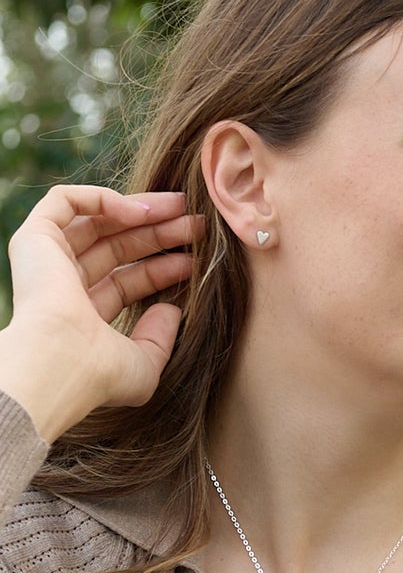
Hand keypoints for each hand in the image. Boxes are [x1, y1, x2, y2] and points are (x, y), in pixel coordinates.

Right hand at [2, 186, 201, 440]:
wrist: (63, 362)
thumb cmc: (102, 374)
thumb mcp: (145, 364)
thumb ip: (160, 339)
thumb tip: (173, 310)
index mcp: (85, 316)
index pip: (129, 281)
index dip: (164, 267)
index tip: (199, 259)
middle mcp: (63, 286)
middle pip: (118, 247)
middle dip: (160, 232)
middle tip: (198, 223)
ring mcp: (47, 261)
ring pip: (98, 221)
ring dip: (142, 211)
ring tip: (183, 208)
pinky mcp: (34, 238)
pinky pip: (65, 201)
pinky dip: (103, 198)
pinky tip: (140, 211)